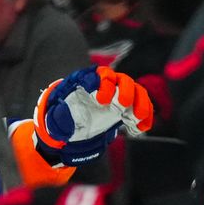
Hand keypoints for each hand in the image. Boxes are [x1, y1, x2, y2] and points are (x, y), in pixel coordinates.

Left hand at [34, 66, 152, 165]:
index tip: (100, 100)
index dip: (103, 85)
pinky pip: (142, 107)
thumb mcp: (58, 117)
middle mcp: (107, 85)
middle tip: (122, 105)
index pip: (99, 75)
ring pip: (137, 91)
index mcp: (89, 82)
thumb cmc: (66, 115)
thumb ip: (61, 116)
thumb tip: (63, 117)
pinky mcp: (128, 107)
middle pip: (122, 79)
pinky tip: (141, 129)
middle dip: (125, 91)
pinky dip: (144, 118)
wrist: (76, 123)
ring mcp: (119, 95)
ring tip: (136, 119)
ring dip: (140, 104)